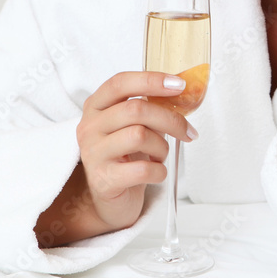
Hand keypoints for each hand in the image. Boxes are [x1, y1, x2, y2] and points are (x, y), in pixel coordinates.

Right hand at [76, 72, 196, 232]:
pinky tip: (157, 172)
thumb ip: (148, 108)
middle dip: (170, 119)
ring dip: (162, 147)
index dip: (151, 80)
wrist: (110, 197)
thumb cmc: (125, 156)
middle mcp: (89, 127)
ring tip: (160, 155)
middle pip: (136, 110)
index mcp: (96, 107)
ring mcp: (93, 154)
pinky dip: (159, 171)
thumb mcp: (132, 125)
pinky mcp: (104, 180)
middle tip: (187, 131)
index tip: (179, 85)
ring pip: (140, 136)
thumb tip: (181, 94)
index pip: (120, 83)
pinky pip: (143, 169)